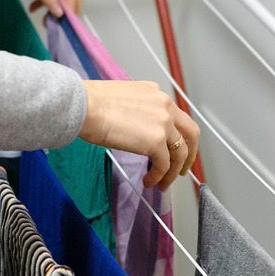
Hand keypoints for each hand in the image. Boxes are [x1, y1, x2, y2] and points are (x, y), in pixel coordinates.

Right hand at [78, 80, 199, 190]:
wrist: (83, 106)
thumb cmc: (90, 104)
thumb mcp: (121, 99)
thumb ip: (136, 112)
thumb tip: (134, 129)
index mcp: (155, 93)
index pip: (176, 116)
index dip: (178, 135)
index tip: (174, 147)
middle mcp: (164, 104)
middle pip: (191, 133)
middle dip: (189, 154)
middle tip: (183, 168)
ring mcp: (163, 123)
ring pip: (179, 153)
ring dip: (173, 172)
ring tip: (162, 183)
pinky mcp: (156, 141)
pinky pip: (165, 165)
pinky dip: (159, 176)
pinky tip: (149, 181)